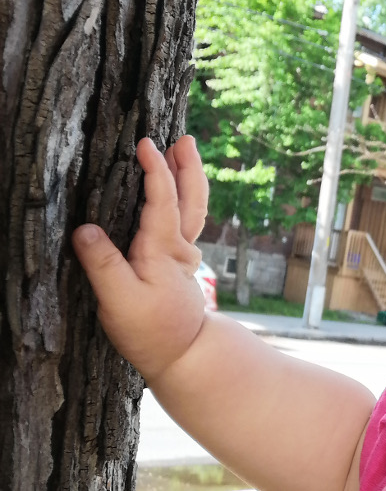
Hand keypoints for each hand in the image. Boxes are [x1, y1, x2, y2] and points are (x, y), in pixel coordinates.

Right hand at [73, 135, 209, 380]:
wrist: (185, 354)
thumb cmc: (151, 330)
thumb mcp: (118, 302)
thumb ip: (102, 265)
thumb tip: (84, 230)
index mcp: (163, 249)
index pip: (163, 200)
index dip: (155, 170)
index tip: (146, 144)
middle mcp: (179, 247)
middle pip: (191, 198)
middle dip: (188, 166)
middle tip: (185, 139)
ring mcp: (185, 255)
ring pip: (195, 208)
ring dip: (191, 178)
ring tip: (186, 152)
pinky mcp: (183, 264)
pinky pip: (189, 221)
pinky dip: (187, 199)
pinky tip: (180, 194)